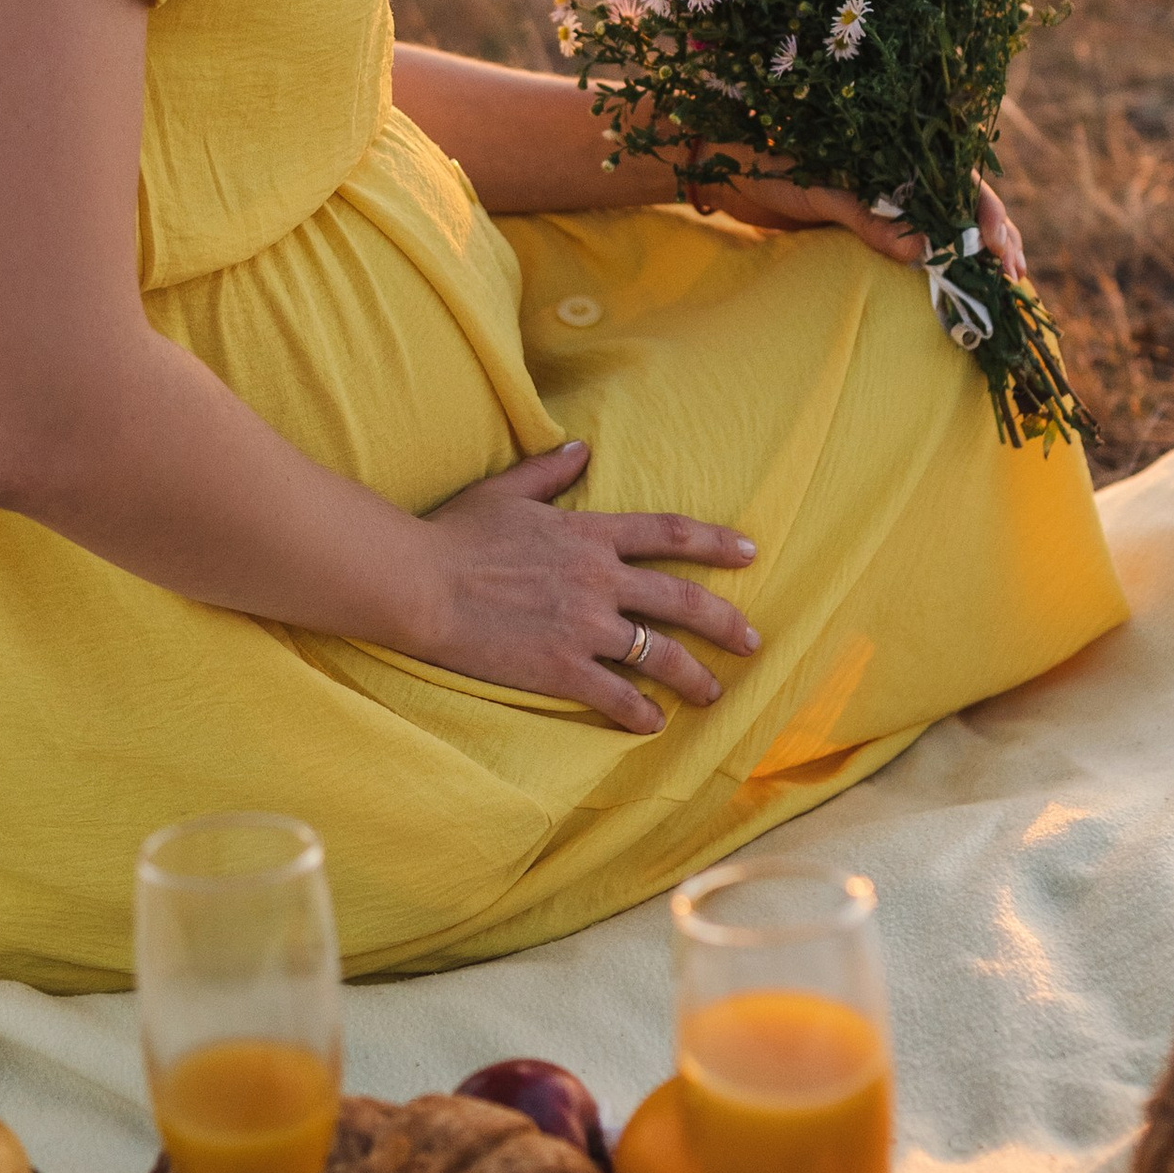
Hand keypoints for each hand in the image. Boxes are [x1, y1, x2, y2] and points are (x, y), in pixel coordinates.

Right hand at [412, 442, 759, 733]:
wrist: (420, 584)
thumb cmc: (456, 535)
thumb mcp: (506, 490)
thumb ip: (550, 470)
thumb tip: (582, 447)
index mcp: (590, 535)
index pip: (670, 535)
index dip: (716, 543)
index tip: (750, 553)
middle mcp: (600, 580)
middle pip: (683, 601)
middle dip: (727, 623)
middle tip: (753, 640)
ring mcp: (585, 628)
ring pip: (662, 655)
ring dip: (695, 677)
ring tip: (713, 693)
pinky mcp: (562, 668)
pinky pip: (618, 696)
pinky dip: (641, 713)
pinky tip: (654, 725)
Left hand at [694, 164, 1028, 284]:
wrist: (721, 170)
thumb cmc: (764, 165)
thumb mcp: (816, 190)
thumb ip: (864, 215)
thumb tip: (921, 250)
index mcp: (894, 149)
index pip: (955, 178)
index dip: (985, 212)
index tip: (999, 246)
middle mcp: (899, 171)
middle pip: (963, 203)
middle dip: (995, 238)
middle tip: (1015, 278)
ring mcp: (888, 197)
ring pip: (948, 225)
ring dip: (976, 255)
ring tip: (1005, 288)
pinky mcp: (869, 222)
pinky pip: (918, 243)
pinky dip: (943, 264)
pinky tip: (962, 288)